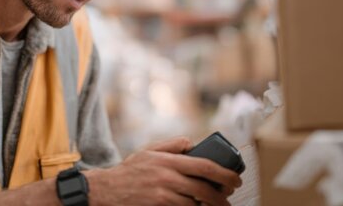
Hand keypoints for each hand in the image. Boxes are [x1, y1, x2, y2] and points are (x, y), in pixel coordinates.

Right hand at [85, 137, 242, 205]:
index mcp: (168, 160)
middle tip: (229, 197)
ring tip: (217, 205)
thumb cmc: (129, 171)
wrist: (107, 190)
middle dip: (222, 195)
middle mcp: (167, 177)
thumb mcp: (149, 151)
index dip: (224, 174)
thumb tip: (192, 143)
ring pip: (196, 204)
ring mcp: (163, 195)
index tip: (236, 179)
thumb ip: (171, 145)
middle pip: (205, 189)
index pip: (204, 166)